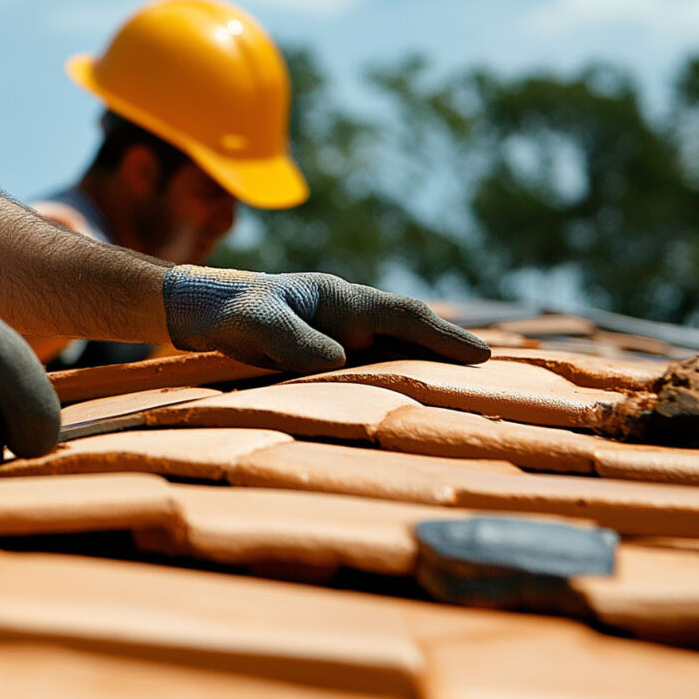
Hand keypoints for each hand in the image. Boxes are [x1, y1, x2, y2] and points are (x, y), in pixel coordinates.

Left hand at [163, 266, 489, 372]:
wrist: (200, 311)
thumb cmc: (227, 312)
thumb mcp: (255, 324)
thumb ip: (294, 341)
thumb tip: (340, 360)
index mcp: (339, 299)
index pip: (403, 315)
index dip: (443, 336)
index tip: (481, 356)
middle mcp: (348, 314)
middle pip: (411, 332)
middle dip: (451, 351)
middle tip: (499, 378)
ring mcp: (341, 332)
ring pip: (397, 349)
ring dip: (430, 366)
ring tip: (471, 394)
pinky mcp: (328, 352)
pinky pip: (375, 365)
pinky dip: (400, 377)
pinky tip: (414, 400)